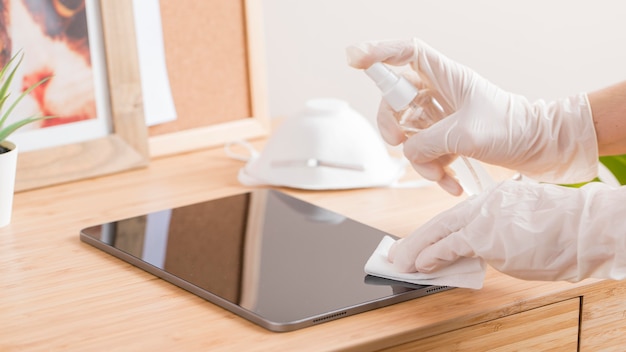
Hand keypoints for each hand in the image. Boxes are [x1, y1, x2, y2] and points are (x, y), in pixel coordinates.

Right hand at [347, 38, 598, 194]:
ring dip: (421, 160)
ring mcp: (442, 117)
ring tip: (442, 176)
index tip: (354, 58)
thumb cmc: (514, 129)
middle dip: (393, 126)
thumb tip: (408, 152)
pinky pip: (426, 154)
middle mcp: (440, 93)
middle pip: (395, 100)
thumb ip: (428, 142)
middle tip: (399, 142)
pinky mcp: (448, 138)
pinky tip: (452, 184)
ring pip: (410, 134)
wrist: (542, 149)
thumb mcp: (466, 135)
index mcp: (447, 77)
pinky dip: (436, 171)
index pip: (407, 53)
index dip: (378, 51)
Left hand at [388, 180, 625, 281]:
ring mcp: (482, 218)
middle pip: (441, 222)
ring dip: (416, 249)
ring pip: (438, 232)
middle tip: (398, 252)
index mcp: (493, 199)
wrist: (584, 228)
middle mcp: (483, 204)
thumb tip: (483, 248)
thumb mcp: (525, 222)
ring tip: (401, 262)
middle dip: (416, 239)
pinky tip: (421, 265)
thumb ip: (498, 230)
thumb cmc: (563, 228)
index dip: (434, 231)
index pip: (455, 217)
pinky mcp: (484, 236)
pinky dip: (432, 255)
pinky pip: (450, 247)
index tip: (421, 241)